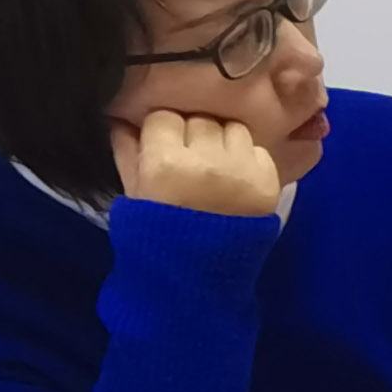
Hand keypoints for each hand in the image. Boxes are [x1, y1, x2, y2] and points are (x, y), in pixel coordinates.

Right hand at [107, 108, 281, 218]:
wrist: (198, 275)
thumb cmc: (157, 233)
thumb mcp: (133, 194)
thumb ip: (127, 152)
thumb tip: (122, 118)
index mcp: (165, 163)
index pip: (165, 117)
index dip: (161, 130)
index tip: (161, 143)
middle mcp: (207, 160)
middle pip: (200, 118)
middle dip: (191, 131)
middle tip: (187, 154)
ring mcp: (242, 169)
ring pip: (232, 127)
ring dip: (222, 139)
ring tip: (213, 163)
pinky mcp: (269, 179)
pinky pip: (256, 148)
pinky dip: (245, 156)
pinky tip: (234, 177)